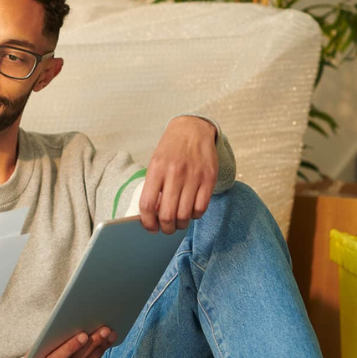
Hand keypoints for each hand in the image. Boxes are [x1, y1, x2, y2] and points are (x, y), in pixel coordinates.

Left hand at [139, 116, 218, 234]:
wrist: (193, 128)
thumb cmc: (171, 148)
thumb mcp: (155, 162)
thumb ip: (153, 186)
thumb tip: (152, 215)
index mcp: (156, 169)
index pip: (147, 204)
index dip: (147, 222)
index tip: (150, 227)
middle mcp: (175, 173)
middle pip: (167, 214)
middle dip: (166, 228)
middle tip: (166, 228)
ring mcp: (193, 176)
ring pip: (185, 215)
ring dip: (180, 224)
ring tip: (179, 222)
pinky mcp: (209, 178)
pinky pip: (201, 207)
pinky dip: (195, 215)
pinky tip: (191, 211)